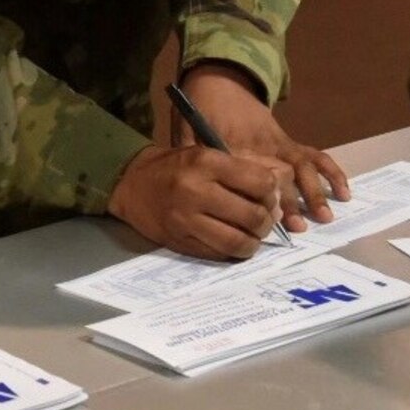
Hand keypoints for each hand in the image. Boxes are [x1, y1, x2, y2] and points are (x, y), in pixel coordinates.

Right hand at [108, 143, 295, 258]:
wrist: (131, 183)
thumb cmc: (175, 167)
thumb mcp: (206, 155)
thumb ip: (242, 171)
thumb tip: (278, 200)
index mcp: (206, 162)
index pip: (260, 182)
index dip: (272, 193)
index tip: (267, 196)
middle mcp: (195, 190)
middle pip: (253, 215)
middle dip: (267, 221)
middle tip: (262, 220)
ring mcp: (185, 219)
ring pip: (239, 241)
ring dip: (253, 242)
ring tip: (251, 235)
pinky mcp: (179, 241)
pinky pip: (219, 254)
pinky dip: (233, 251)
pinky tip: (232, 242)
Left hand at [175, 64, 349, 228]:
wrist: (219, 81)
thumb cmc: (200, 110)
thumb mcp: (186, 131)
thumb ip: (190, 156)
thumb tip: (190, 187)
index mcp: (234, 145)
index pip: (249, 174)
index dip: (258, 196)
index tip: (265, 217)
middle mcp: (261, 145)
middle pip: (280, 174)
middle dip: (289, 200)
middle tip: (297, 226)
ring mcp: (278, 142)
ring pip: (302, 166)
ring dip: (314, 191)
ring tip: (323, 215)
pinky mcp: (288, 140)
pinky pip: (314, 155)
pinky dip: (331, 172)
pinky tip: (343, 191)